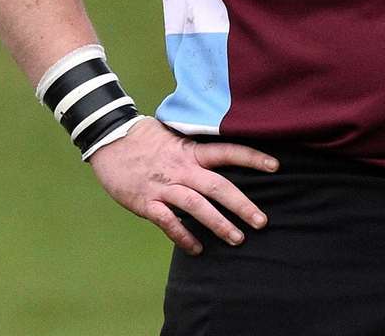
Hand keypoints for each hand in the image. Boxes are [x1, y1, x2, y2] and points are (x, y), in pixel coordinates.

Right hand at [88, 117, 278, 254]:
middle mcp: (181, 169)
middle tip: (262, 222)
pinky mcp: (145, 202)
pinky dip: (183, 236)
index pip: (228, 152)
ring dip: (218, 224)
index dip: (252, 158)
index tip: (275, 167)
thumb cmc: (145, 138)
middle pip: (218, 186)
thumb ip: (196, 150)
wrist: (109, 138)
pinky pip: (168, 222)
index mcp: (191, 151)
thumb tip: (221, 156)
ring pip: (196, 207)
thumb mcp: (175, 136)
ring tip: (237, 239)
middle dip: (241, 205)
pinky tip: (197, 249)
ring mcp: (164, 186)